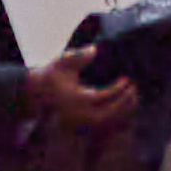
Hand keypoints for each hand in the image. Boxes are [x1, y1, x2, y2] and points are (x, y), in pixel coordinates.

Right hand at [24, 56, 143, 133]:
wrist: (37, 91)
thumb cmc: (52, 74)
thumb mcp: (62, 61)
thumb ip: (78, 56)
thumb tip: (94, 49)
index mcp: (74, 98)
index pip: (101, 97)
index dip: (116, 89)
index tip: (126, 79)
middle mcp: (77, 112)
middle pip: (105, 114)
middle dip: (121, 103)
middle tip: (133, 89)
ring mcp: (78, 119)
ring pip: (104, 119)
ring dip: (119, 110)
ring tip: (131, 95)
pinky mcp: (79, 121)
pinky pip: (100, 120)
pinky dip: (112, 113)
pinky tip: (122, 101)